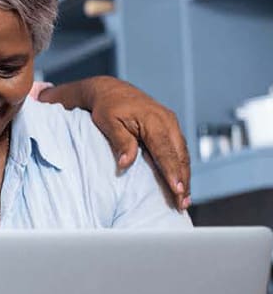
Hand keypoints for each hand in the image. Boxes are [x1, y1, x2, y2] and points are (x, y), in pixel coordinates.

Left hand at [42, 76, 190, 209]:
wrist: (111, 90)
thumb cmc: (107, 107)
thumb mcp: (108, 122)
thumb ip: (120, 142)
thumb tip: (126, 163)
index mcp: (153, 120)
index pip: (166, 151)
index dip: (172, 172)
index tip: (177, 190)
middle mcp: (167, 121)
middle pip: (180, 155)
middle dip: (184, 180)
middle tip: (183, 203)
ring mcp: (171, 123)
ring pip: (183, 153)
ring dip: (185, 176)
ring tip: (184, 198)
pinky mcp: (170, 127)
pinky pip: (179, 149)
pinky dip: (181, 166)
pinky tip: (180, 181)